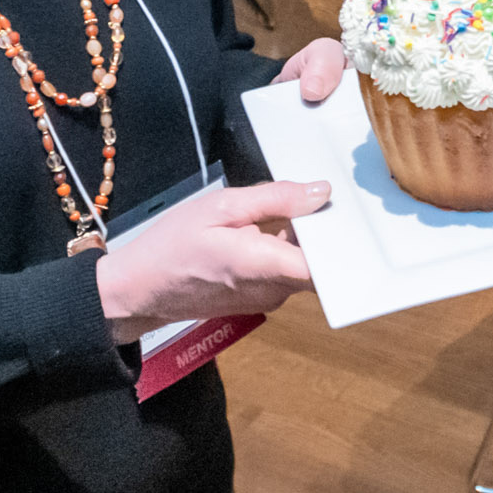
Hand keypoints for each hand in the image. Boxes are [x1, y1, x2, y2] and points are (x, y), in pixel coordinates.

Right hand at [94, 174, 329, 334]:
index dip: (346, 243)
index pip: (327, 268)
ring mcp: (269, 298)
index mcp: (263, 265)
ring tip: (290, 208)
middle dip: (326, 232)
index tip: (351, 214)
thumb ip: (275, 199)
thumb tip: (320, 193)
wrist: (141, 288)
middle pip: (322, 264)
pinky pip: (289, 273)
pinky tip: (273, 227)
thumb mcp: (220, 206)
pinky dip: (288, 250)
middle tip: (322, 196)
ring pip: (306, 267)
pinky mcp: (262, 299)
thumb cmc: (172, 246)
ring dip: (304, 239)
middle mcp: (273, 290)